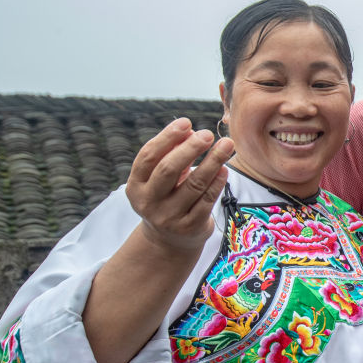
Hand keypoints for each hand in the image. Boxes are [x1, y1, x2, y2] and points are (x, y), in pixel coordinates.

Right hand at [126, 118, 234, 252]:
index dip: (167, 137)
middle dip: (190, 148)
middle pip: (168, 170)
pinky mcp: (190, 227)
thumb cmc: (167, 197)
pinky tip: (225, 169)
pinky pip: (207, 200)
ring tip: (226, 145)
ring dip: (213, 161)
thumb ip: (172, 154)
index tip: (186, 122)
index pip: (148, 157)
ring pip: (194, 185)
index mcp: (136, 185)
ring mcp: (169, 217)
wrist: (169, 240)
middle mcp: (148, 202)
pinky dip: (217, 182)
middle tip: (208, 134)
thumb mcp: (161, 178)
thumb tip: (191, 131)